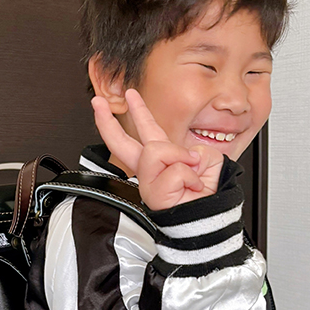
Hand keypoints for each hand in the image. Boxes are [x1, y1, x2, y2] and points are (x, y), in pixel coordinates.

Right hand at [90, 88, 223, 209]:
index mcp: (164, 159)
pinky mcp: (155, 194)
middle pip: (122, 144)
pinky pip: (173, 171)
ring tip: (192, 172)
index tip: (129, 94)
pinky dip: (189, 176)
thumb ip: (190, 148)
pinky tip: (192, 185)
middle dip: (107, 122)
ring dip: (180, 157)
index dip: (138, 111)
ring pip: (155, 151)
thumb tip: (179, 154)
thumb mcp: (206, 159)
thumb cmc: (208, 193)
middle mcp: (151, 170)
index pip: (148, 131)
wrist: (212, 215)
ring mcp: (149, 183)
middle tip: (97, 102)